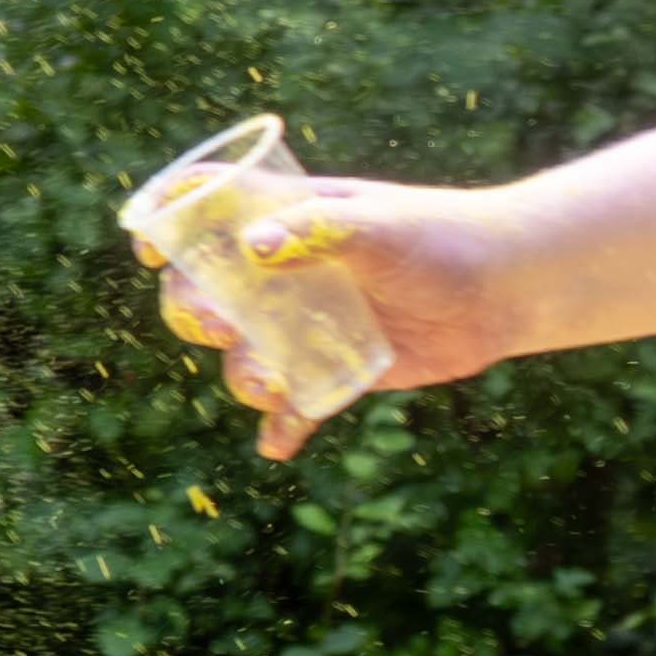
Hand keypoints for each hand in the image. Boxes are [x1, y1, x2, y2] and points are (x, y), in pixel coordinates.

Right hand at [150, 178, 529, 462]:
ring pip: (242, 356)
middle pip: (202, 292)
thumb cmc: (441, 239)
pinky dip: (281, 428)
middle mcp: (282, 273)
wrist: (504, 289)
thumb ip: (317, 230)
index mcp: (284, 220)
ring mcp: (303, 324)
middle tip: (219, 326)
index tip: (152, 253)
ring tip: (272, 384)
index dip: (166, 224)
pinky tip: (278, 445)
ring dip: (242, 374)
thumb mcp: (379, 226)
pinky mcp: (332, 369)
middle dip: (193, 313)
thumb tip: (254, 248)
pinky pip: (292, 407)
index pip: (206, 210)